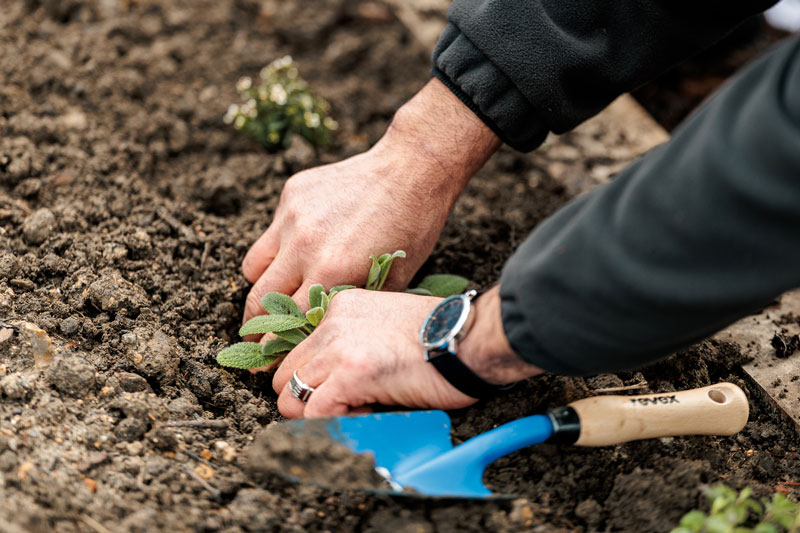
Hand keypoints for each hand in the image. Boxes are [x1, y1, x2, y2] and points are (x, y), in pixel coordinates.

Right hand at [241, 79, 500, 323]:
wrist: (411, 171)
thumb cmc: (411, 230)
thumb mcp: (392, 281)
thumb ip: (351, 306)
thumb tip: (320, 333)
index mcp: (331, 271)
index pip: (285, 322)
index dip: (273, 346)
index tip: (266, 361)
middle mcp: (303, 245)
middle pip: (256, 300)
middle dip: (254, 325)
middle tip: (258, 336)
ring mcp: (292, 217)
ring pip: (253, 266)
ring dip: (262, 285)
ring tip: (277, 292)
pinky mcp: (291, 194)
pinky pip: (271, 232)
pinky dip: (281, 246)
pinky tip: (306, 244)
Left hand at [272, 286, 543, 417]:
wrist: (470, 339)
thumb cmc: (441, 337)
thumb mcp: (385, 325)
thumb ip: (352, 341)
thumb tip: (331, 379)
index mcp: (340, 308)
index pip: (299, 351)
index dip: (316, 378)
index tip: (343, 389)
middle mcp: (332, 321)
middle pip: (286, 374)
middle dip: (310, 398)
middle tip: (349, 403)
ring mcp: (338, 346)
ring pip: (290, 395)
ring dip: (319, 412)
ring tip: (359, 407)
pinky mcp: (351, 373)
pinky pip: (313, 413)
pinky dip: (333, 423)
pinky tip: (367, 411)